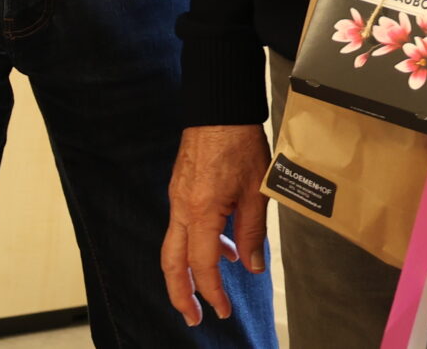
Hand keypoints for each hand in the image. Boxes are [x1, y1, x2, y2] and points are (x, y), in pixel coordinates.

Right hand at [161, 124, 270, 325]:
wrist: (218, 108)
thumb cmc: (238, 143)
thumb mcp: (255, 191)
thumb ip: (252, 232)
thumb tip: (252, 266)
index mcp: (200, 211)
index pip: (202, 265)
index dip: (212, 292)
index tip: (222, 311)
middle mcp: (181, 207)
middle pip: (171, 261)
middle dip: (180, 293)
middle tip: (193, 318)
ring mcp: (177, 196)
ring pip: (174, 244)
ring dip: (188, 270)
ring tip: (211, 287)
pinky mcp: (180, 187)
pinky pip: (182, 225)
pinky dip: (195, 244)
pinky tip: (221, 245)